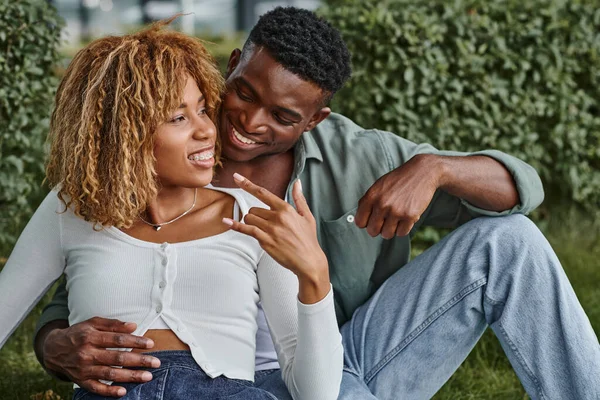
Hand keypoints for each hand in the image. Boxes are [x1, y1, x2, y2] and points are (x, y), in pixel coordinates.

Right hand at [41, 317, 159, 396]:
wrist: (53, 349)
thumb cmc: (78, 333)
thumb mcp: (92, 323)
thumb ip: (113, 324)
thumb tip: (133, 326)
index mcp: (91, 337)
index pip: (118, 340)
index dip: (135, 342)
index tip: (150, 344)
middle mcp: (87, 353)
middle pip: (117, 358)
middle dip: (139, 361)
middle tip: (156, 362)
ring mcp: (84, 369)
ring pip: (110, 374)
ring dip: (130, 376)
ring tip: (147, 376)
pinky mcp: (80, 381)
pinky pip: (96, 388)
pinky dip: (109, 391)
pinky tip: (123, 392)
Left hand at [223, 173, 328, 297]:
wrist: (309, 261)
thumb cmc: (308, 239)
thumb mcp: (307, 216)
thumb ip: (299, 198)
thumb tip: (297, 182)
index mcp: (286, 209)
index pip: (262, 193)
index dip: (247, 184)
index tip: (236, 177)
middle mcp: (277, 217)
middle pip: (253, 209)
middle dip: (255, 215)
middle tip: (265, 225)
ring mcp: (270, 230)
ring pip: (249, 218)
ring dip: (250, 222)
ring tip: (263, 231)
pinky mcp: (265, 241)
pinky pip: (246, 230)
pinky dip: (236, 225)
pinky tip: (227, 222)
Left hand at [355, 154, 441, 238]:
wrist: (422, 172)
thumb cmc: (398, 180)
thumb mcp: (378, 186)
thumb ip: (368, 202)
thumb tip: (359, 221)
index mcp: (371, 196)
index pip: (360, 222)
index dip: (366, 223)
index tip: (372, 220)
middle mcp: (382, 204)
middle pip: (372, 231)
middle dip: (378, 229)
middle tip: (385, 222)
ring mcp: (396, 211)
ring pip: (387, 234)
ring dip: (391, 230)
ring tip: (396, 220)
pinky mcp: (410, 216)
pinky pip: (401, 233)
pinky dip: (403, 228)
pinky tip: (405, 218)